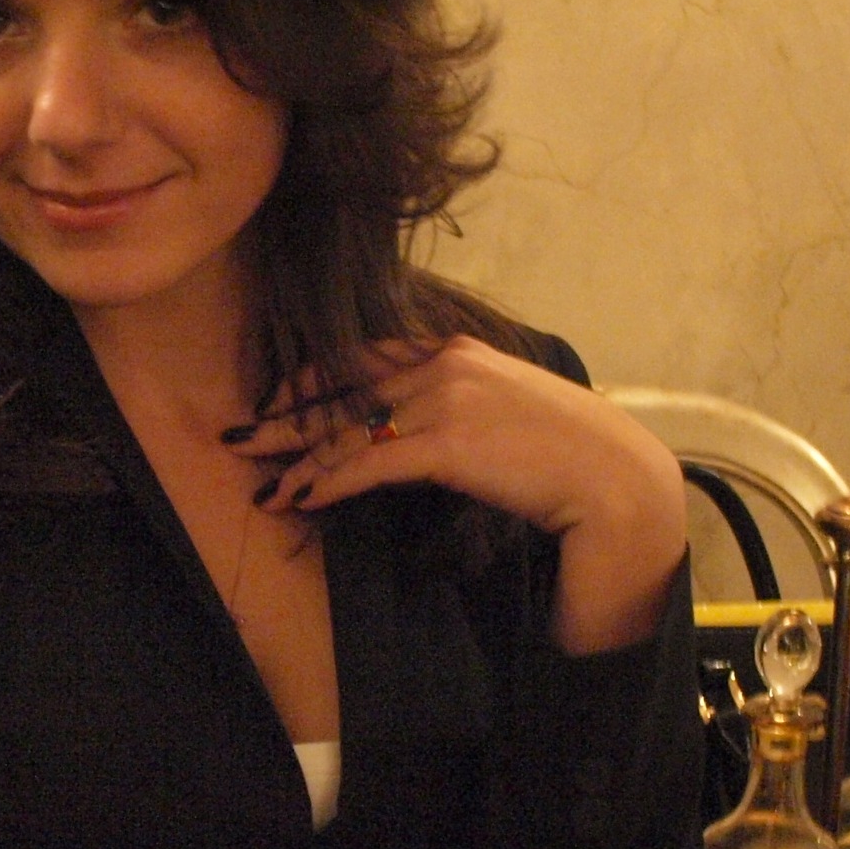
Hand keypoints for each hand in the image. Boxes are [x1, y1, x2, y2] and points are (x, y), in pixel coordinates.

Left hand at [227, 336, 685, 654]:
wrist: (608, 474)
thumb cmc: (563, 450)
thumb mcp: (505, 407)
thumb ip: (457, 403)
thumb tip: (415, 433)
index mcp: (454, 349)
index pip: (362, 356)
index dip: (310, 381)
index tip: (276, 403)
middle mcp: (442, 365)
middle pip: (343, 393)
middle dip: (286, 421)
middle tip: (241, 441)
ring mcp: (443, 400)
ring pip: (348, 432)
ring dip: (299, 464)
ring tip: (266, 490)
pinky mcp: (445, 444)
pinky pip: (367, 464)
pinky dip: (327, 483)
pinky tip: (301, 499)